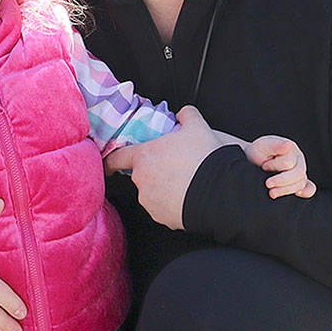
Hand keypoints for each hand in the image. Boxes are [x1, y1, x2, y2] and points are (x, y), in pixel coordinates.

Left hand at [104, 105, 221, 229]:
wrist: (221, 192)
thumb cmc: (206, 159)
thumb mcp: (198, 128)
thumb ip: (187, 115)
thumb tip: (184, 113)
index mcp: (144, 157)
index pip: (116, 158)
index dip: (112, 160)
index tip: (110, 164)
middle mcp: (142, 180)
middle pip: (140, 175)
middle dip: (152, 172)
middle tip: (171, 169)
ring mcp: (150, 200)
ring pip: (151, 193)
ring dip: (161, 189)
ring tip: (183, 184)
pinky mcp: (161, 217)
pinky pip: (162, 209)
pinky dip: (170, 205)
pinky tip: (186, 198)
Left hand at [247, 135, 317, 198]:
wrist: (252, 160)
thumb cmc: (259, 152)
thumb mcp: (262, 146)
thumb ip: (275, 145)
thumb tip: (289, 144)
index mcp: (291, 150)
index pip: (289, 161)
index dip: (275, 165)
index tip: (264, 166)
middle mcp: (298, 161)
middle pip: (298, 173)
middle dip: (282, 180)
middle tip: (268, 184)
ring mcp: (300, 172)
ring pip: (301, 183)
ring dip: (286, 190)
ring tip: (272, 193)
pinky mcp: (298, 182)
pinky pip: (309, 188)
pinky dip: (306, 192)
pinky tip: (298, 194)